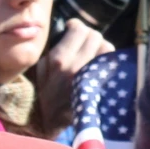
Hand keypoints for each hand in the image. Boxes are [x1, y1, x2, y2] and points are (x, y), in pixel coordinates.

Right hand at [30, 18, 110, 136]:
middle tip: (82, 40)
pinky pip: (110, 65)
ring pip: (107, 49)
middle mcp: (78, 67)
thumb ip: (52, 48)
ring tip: (91, 51)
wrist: (47, 122)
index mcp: (60, 60)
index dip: (76, 26)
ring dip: (100, 47)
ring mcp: (92, 78)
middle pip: (96, 36)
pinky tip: (97, 63)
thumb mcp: (39, 67)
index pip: (80, 30)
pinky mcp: (100, 87)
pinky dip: (105, 60)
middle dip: (89, 35)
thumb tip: (66, 30)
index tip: (71, 29)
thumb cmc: (40, 92)